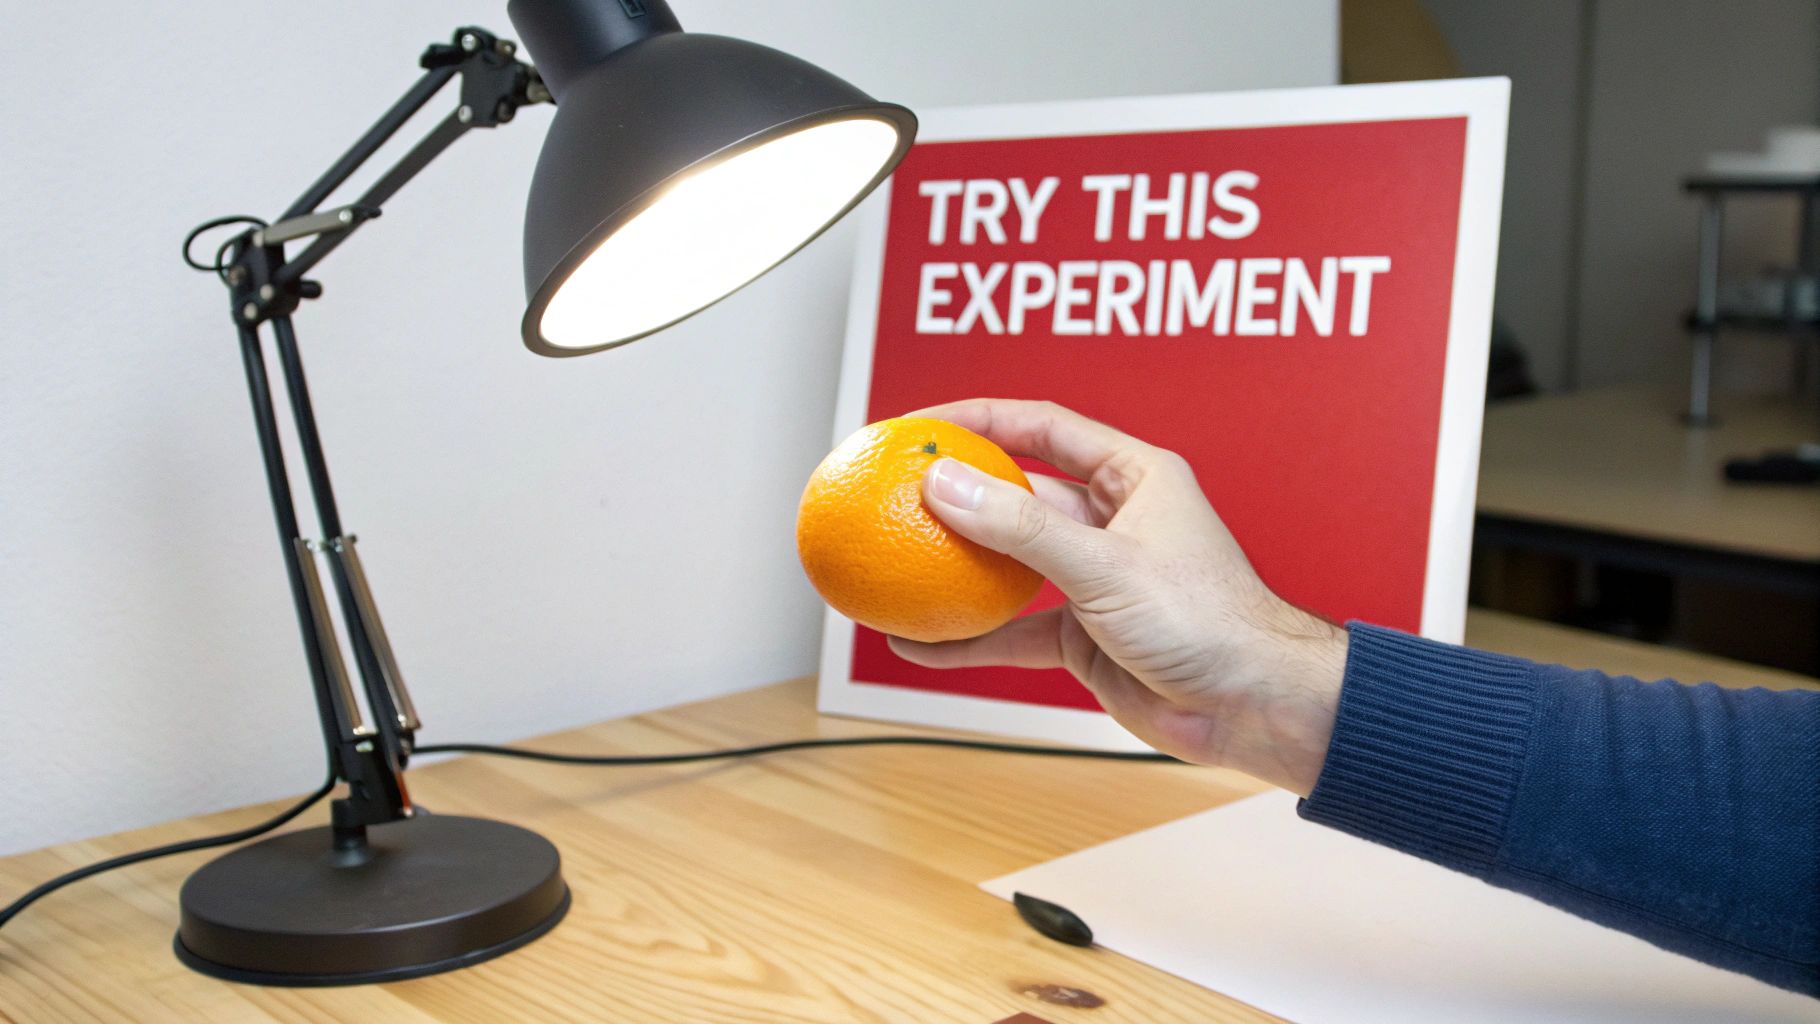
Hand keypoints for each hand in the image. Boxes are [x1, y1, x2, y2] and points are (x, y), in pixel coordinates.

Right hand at [886, 400, 1348, 795]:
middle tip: (893, 492)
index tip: (918, 426)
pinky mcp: (1084, 634)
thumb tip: (944, 484)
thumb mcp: (1106, 566)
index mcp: (1133, 476)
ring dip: (955, 569)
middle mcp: (1111, 520)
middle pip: (1016, 493)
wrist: (1256, 706)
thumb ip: (1020, 528)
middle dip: (957, 495)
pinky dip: (969, 638)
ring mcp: (1094, 578)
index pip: (1041, 426)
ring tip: (894, 566)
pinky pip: (1013, 629)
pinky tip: (920, 643)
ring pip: (1008, 564)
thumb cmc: (1211, 620)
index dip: (977, 420)